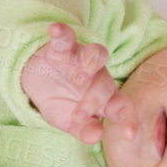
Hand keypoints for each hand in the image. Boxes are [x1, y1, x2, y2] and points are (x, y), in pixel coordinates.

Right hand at [20, 22, 136, 143]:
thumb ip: (84, 130)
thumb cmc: (62, 103)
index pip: (122, 107)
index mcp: (105, 98)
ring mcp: (81, 59)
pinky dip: (61, 33)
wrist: (36, 82)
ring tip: (79, 80)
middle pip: (105, 84)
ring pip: (97, 54)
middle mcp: (98, 76)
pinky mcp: (62, 48)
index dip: (129, 120)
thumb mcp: (70, 123)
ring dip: (90, 66)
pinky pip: (66, 37)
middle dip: (94, 100)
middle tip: (80, 114)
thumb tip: (97, 136)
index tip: (130, 135)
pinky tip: (55, 30)